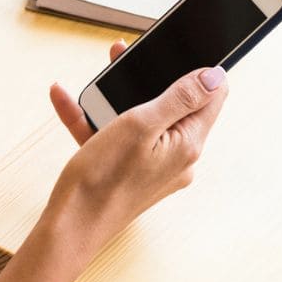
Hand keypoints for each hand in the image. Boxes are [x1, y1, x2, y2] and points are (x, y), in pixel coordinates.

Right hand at [45, 42, 228, 257]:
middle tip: (123, 55)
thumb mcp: (141, 124)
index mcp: (188, 144)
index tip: (178, 52)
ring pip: (140, 119)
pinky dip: (94, 120)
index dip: (199, 71)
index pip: (212, 98)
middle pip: (173, 105)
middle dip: (148, 78)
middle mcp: (178, 158)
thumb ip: (180, 98)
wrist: (68, 229)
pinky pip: (116, 138)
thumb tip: (215, 76)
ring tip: (95, 77)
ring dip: (114, 97)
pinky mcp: (130, 173)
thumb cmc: (103, 180)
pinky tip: (66, 101)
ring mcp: (154, 167)